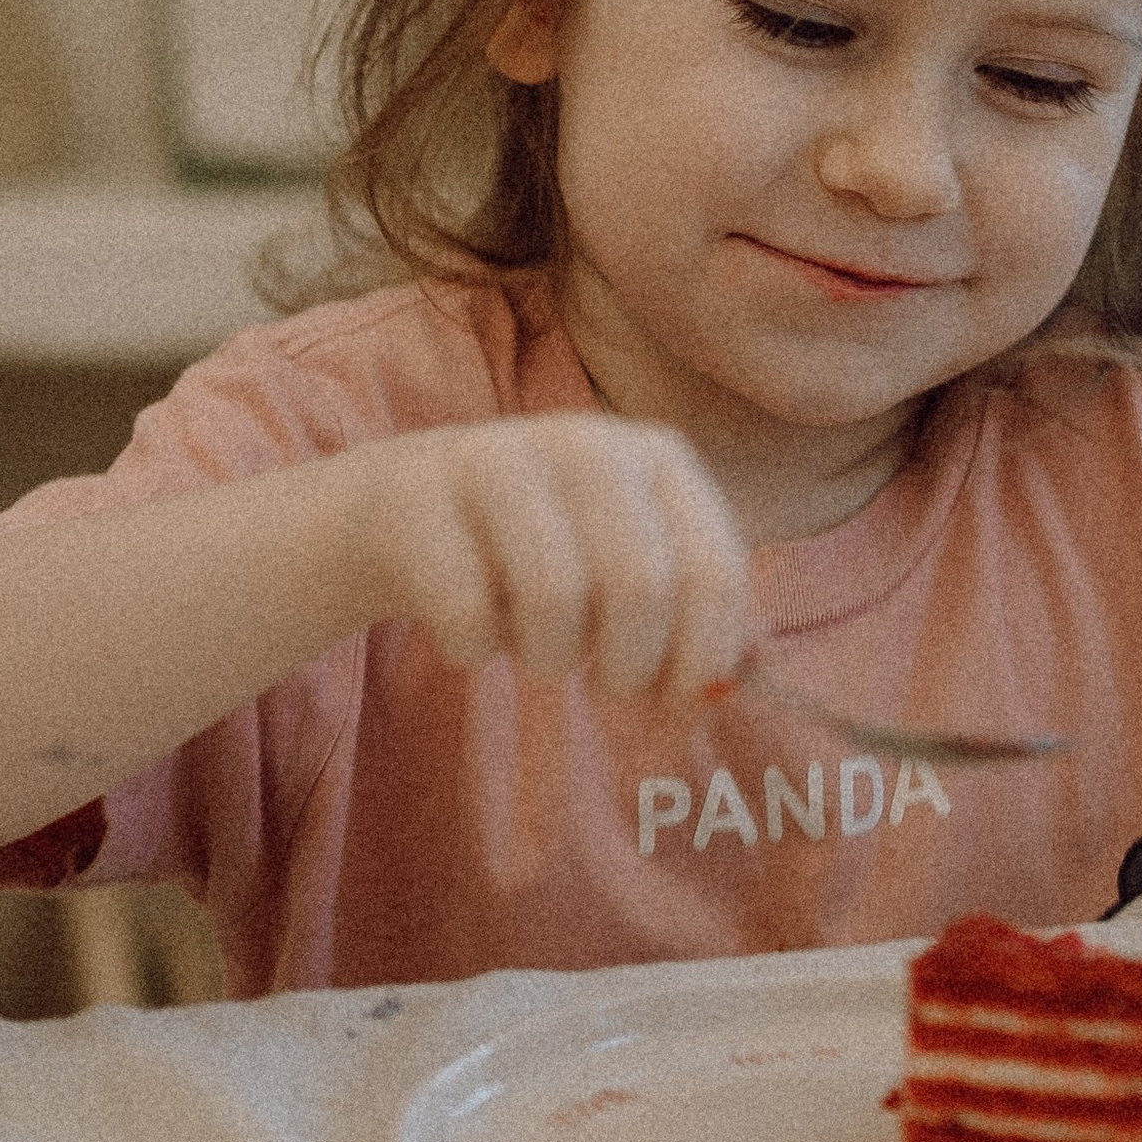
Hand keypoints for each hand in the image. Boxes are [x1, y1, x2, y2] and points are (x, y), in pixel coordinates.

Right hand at [341, 415, 753, 701]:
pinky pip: (467, 614)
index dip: (703, 656)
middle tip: (606, 683)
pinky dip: (472, 650)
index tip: (676, 700)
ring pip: (554, 598)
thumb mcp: (626, 565)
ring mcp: (496, 458)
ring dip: (549, 659)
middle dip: (629, 667)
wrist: (401, 509)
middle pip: (640, 586)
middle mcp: (584, 441)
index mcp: (657, 456)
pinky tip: (468, 625)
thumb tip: (741, 682)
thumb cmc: (539, 550)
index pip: (714, 569)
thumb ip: (694, 618)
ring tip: (538, 647)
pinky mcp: (418, 497)